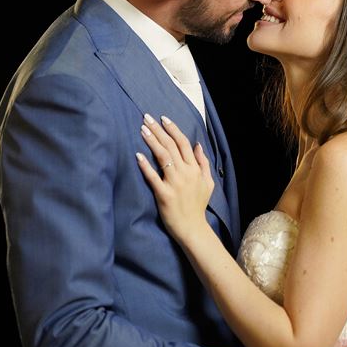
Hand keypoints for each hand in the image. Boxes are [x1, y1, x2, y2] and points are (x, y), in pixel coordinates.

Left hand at [137, 114, 213, 242]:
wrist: (193, 229)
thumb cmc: (198, 205)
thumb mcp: (208, 182)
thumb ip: (203, 163)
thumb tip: (198, 145)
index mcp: (194, 169)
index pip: (183, 143)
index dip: (173, 129)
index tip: (163, 118)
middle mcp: (185, 173)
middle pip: (171, 146)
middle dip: (158, 130)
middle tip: (146, 118)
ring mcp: (174, 183)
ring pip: (163, 157)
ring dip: (152, 141)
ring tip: (142, 130)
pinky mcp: (163, 194)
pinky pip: (153, 177)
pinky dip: (145, 166)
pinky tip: (138, 155)